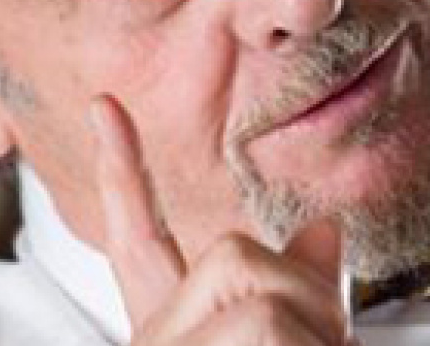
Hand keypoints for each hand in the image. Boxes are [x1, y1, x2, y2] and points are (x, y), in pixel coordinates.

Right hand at [90, 96, 354, 345]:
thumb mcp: (292, 342)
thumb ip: (299, 285)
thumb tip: (324, 227)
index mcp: (176, 331)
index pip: (139, 238)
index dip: (122, 168)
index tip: (106, 106)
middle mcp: (161, 339)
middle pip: (231, 253)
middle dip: (300, 294)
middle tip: (318, 342)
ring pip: (258, 295)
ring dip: (313, 335)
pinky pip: (263, 318)